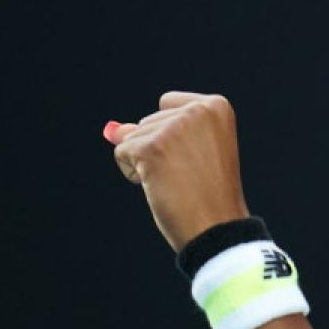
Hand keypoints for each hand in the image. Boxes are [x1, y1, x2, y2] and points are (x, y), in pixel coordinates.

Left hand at [105, 91, 250, 251]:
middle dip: (159, 148)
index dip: (174, 135)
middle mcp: (197, 111)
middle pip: (150, 120)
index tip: (198, 158)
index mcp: (216, 107)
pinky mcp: (151, 147)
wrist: (216, 225)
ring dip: (146, 162)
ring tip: (178, 181)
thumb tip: (112, 130)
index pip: (169, 103)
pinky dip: (134, 173)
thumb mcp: (189, 152)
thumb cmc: (209, 192)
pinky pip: (122, 152)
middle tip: (190, 174)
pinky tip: (161, 185)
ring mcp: (174, 128)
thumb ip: (152, 131)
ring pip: (134, 136)